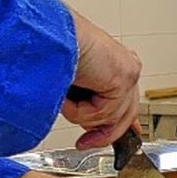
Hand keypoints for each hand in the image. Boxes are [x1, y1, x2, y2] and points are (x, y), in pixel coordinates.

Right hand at [63, 9, 142, 148]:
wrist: (48, 35)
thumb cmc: (52, 50)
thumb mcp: (72, 84)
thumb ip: (87, 101)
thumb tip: (91, 125)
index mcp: (116, 63)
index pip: (128, 100)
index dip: (123, 124)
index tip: (117, 138)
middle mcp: (126, 66)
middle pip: (125, 114)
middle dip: (102, 132)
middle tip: (84, 142)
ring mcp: (128, 72)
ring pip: (111, 117)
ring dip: (80, 115)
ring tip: (64, 98)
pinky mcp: (124, 78)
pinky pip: (103, 113)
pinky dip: (78, 110)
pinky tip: (68, 95)